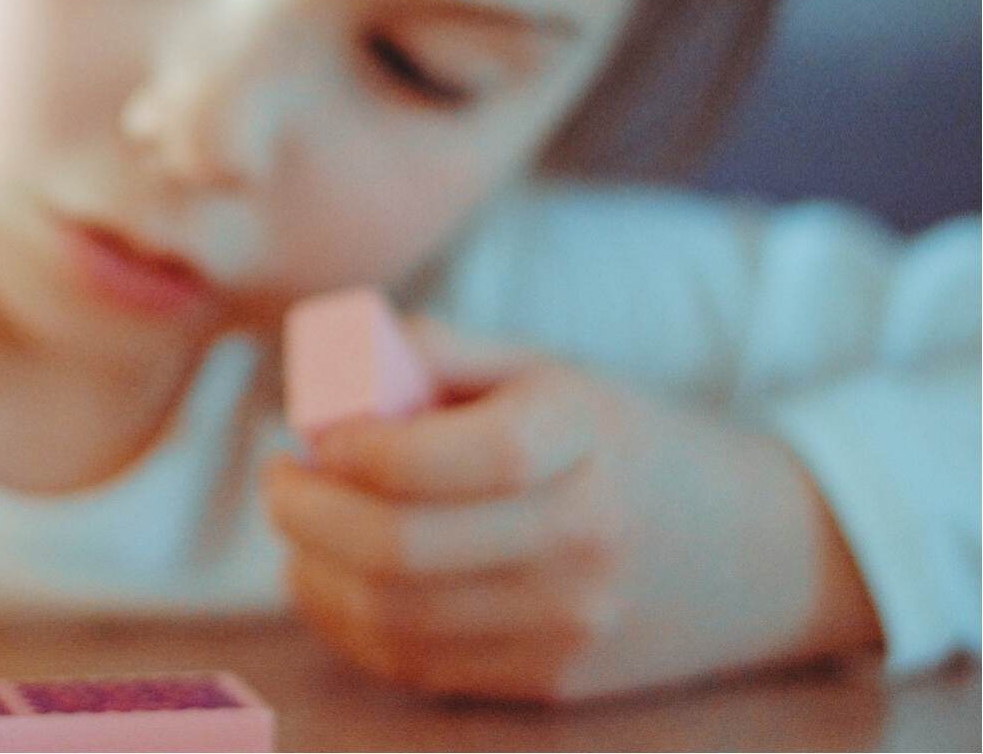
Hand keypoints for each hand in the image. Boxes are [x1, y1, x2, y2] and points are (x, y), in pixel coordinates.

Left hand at [265, 320, 880, 702]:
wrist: (759, 549)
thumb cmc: (621, 438)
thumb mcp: (547, 369)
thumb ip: (437, 354)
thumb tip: (325, 374)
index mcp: (583, 438)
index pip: (449, 457)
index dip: (358, 447)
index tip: (315, 434)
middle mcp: (582, 539)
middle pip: (402, 548)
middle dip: (307, 512)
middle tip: (278, 477)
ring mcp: (569, 624)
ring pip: (394, 618)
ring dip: (313, 571)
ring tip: (296, 526)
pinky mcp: (551, 682)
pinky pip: (417, 664)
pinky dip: (347, 623)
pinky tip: (327, 578)